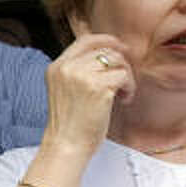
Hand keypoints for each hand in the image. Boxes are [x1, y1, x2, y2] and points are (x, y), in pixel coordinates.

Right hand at [43, 30, 136, 156]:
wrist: (66, 145)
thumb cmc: (70, 124)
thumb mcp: (67, 90)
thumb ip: (78, 71)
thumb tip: (109, 52)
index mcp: (56, 67)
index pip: (85, 40)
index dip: (106, 40)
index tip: (122, 49)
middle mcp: (66, 68)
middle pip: (105, 50)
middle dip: (120, 64)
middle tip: (123, 83)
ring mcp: (81, 76)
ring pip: (117, 61)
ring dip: (126, 77)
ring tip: (121, 94)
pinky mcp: (97, 87)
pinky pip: (124, 76)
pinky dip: (129, 88)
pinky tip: (123, 101)